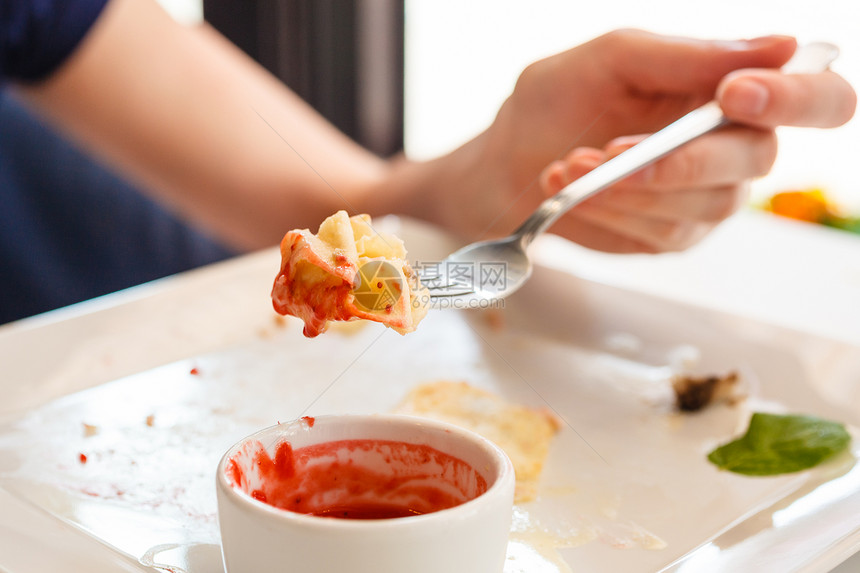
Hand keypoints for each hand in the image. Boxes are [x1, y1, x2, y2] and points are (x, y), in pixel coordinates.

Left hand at [428, 30, 855, 251]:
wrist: (503, 164)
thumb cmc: (556, 103)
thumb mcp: (612, 60)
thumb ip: (686, 56)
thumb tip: (783, 46)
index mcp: (730, 90)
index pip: (814, 97)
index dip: (795, 98)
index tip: (734, 94)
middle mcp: (731, 146)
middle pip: (758, 158)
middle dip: (681, 159)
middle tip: (614, 150)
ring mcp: (703, 198)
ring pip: (705, 205)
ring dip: (631, 187)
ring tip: (571, 163)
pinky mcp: (669, 236)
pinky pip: (663, 233)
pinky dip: (613, 209)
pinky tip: (572, 189)